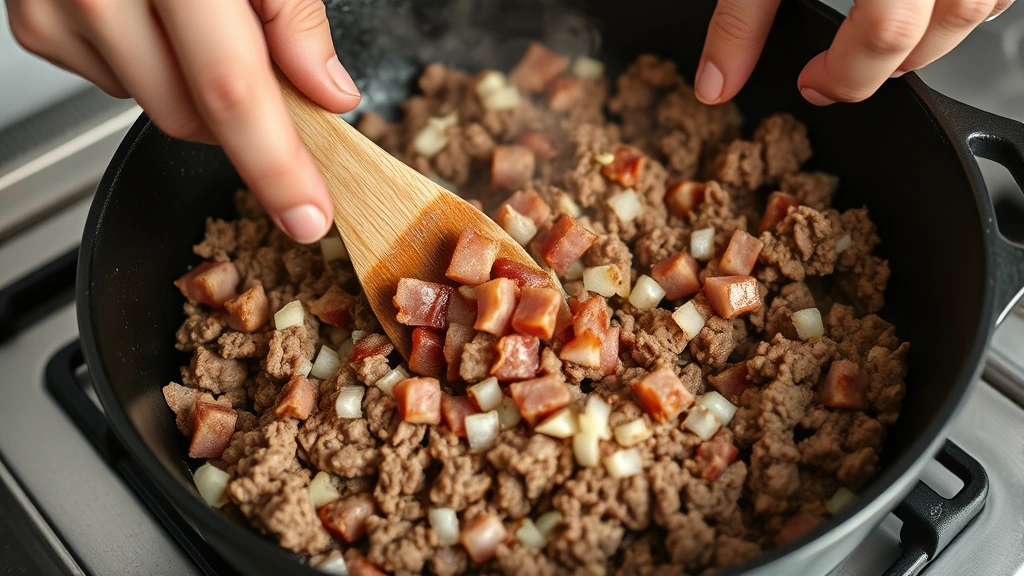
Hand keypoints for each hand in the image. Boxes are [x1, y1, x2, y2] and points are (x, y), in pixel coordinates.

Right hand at [6, 0, 360, 242]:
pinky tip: (157, 20)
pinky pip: (117, 84)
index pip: (232, 92)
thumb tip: (327, 91)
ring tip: (202, 19)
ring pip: (156, 108)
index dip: (276, 166)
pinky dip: (153, 67)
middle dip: (247, 122)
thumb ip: (293, 14)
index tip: (308, 216)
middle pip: (194, 117)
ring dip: (198, 88)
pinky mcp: (36, 26)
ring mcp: (57, 10)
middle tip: (278, 85)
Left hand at [695, 0, 1012, 105]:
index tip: (812, 84)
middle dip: (893, 65)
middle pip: (951, 21)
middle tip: (843, 71)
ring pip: (984, 2)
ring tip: (882, 39)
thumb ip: (741, 18)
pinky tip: (925, 3)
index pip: (885, 32)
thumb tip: (716, 84)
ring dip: (937, 34)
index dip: (845, 74)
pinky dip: (961, 1)